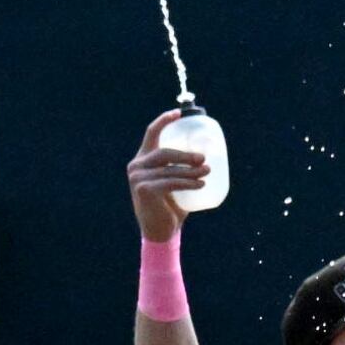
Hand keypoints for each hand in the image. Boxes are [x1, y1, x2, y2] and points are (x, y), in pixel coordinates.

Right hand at [129, 110, 208, 240]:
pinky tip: (200, 185)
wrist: (160, 232)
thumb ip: (182, 169)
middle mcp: (136, 166)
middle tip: (204, 159)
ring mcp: (138, 178)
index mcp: (142, 159)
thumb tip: (207, 156)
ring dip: (191, 170)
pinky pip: (171, 182)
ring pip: (170, 169)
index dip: (164, 120)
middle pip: (165, 152)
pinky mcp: (144, 189)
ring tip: (207, 172)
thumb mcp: (174, 182)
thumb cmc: (170, 206)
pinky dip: (188, 183)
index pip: (151, 133)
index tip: (179, 113)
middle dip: (186, 154)